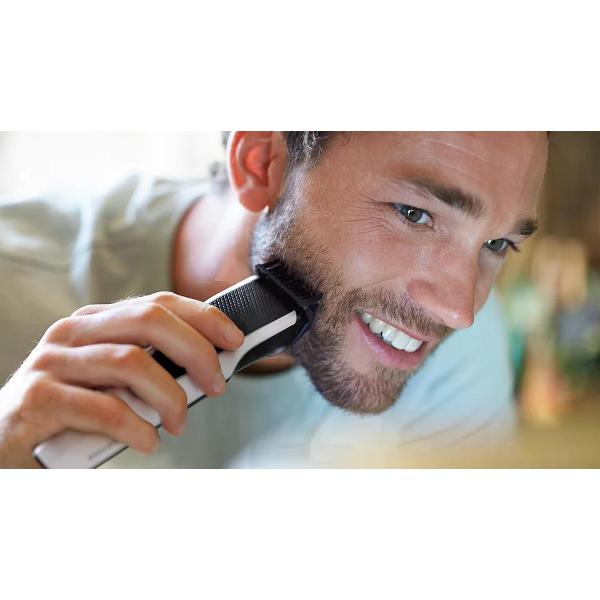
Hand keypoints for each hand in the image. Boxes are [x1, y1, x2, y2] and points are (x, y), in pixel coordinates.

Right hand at [0, 292, 243, 467]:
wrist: (3, 441)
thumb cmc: (69, 411)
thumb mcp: (110, 380)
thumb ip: (147, 366)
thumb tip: (205, 368)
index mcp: (95, 321)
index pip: (158, 303)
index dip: (203, 317)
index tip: (234, 340)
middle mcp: (73, 332)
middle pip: (150, 321)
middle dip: (196, 351)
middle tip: (216, 385)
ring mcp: (53, 362)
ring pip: (131, 363)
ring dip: (169, 397)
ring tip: (178, 423)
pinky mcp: (39, 398)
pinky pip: (105, 408)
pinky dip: (137, 427)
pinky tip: (147, 441)